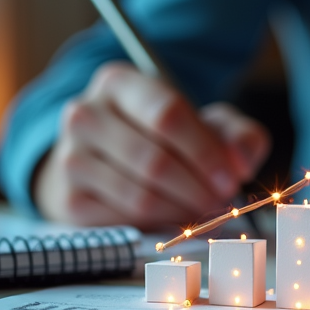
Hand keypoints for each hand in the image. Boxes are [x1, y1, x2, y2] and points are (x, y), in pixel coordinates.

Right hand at [34, 62, 270, 227]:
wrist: (106, 161)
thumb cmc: (163, 138)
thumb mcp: (205, 124)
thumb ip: (236, 135)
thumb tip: (241, 162)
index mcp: (118, 82)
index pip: (166, 114)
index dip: (205, 151)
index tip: (231, 177)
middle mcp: (84, 114)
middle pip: (154, 160)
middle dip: (198, 189)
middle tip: (222, 202)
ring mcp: (70, 158)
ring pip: (140, 196)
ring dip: (182, 212)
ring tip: (204, 211)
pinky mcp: (68, 200)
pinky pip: (124, 221)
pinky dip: (159, 227)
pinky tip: (175, 219)